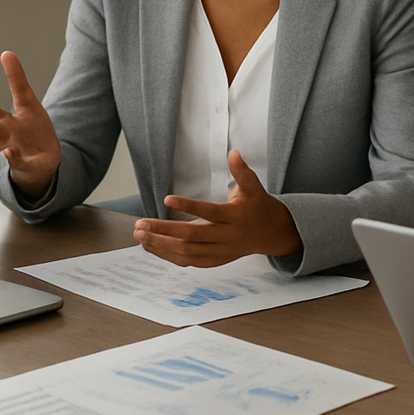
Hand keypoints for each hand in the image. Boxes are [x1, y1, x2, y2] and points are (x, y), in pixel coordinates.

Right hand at [0, 51, 60, 196]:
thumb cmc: (33, 134)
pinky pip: (16, 160)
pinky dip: (12, 157)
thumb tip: (7, 54)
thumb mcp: (32, 107)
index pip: (18, 89)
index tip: (7, 55)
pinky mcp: (21, 163)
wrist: (40, 166)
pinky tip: (8, 153)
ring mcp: (14, 145)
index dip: (14, 73)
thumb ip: (18, 83)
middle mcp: (11, 128)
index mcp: (19, 111)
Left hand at [133, 151, 302, 266]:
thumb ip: (242, 171)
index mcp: (234, 217)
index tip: (166, 198)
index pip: (209, 212)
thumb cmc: (259, 206)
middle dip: (164, 231)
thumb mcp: (253, 187)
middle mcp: (226, 237)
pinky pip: (189, 261)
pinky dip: (169, 256)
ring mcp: (220, 252)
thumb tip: (233, 153)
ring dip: (161, 245)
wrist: (273, 234)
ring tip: (140, 235)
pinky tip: (152, 246)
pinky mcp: (215, 260)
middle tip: (141, 224)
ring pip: (187, 253)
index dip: (188, 207)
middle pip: (191, 236)